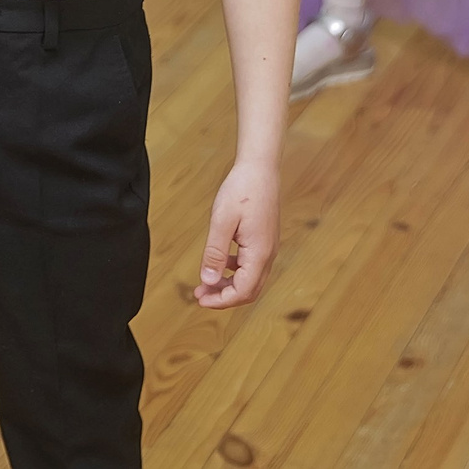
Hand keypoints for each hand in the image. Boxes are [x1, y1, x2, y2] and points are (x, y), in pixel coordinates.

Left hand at [196, 156, 278, 308]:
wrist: (260, 168)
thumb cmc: (242, 189)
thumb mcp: (222, 221)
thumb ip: (215, 253)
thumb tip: (208, 281)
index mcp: (259, 253)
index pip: (242, 292)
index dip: (221, 301)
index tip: (200, 299)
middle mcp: (268, 254)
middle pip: (248, 290)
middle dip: (224, 296)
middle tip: (200, 294)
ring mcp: (268, 248)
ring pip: (250, 279)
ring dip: (229, 284)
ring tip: (206, 281)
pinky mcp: (264, 240)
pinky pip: (251, 265)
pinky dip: (235, 271)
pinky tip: (220, 263)